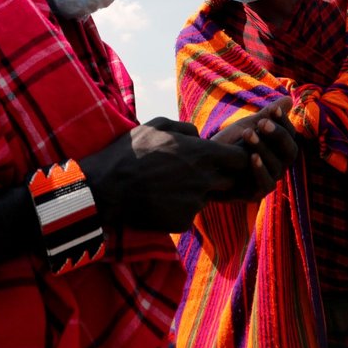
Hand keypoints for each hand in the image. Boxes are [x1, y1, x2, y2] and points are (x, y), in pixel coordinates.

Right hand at [79, 117, 275, 232]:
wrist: (106, 188)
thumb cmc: (130, 152)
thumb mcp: (156, 125)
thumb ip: (186, 129)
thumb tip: (201, 137)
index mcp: (202, 154)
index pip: (241, 159)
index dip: (235, 158)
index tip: (223, 158)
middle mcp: (204, 180)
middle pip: (228, 181)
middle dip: (217, 177)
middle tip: (190, 173)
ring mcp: (195, 204)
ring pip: (206, 198)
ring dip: (194, 193)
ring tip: (165, 186)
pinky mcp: (183, 222)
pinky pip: (189, 214)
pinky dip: (178, 209)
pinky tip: (158, 201)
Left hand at [210, 96, 297, 199]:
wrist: (205, 166)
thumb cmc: (229, 146)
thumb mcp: (246, 127)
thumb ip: (265, 116)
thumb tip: (288, 99)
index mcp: (279, 149)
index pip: (290, 134)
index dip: (283, 121)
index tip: (273, 109)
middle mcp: (279, 165)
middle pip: (289, 150)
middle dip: (277, 135)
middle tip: (262, 123)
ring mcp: (269, 180)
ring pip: (276, 165)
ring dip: (263, 148)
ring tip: (248, 134)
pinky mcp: (256, 194)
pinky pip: (265, 184)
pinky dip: (260, 170)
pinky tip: (252, 157)